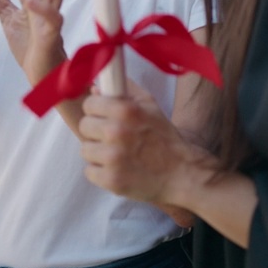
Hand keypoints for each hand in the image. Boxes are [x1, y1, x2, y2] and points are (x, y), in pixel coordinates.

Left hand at [79, 79, 210, 207]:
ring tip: (117, 155)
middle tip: (113, 137)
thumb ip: (124, 90)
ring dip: (98, 153)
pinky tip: (118, 169)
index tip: (105, 117)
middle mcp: (116, 132)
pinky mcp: (111, 180)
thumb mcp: (150, 105)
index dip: (97, 110)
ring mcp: (112, 158)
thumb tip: (95, 87)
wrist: (182, 172)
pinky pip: (90, 172)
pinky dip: (101, 172)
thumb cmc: (164, 137)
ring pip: (85, 150)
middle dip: (97, 131)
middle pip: (85, 126)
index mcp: (125, 110)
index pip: (89, 104)